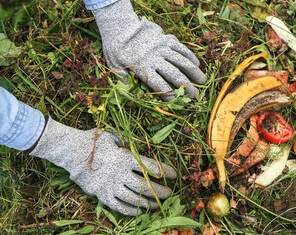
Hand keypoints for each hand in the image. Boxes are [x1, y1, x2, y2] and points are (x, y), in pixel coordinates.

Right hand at [30, 117, 176, 215]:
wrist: (69, 151)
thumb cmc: (93, 141)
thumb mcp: (113, 135)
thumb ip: (129, 141)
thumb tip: (142, 143)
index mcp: (125, 157)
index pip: (151, 167)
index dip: (165, 172)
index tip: (174, 175)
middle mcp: (120, 174)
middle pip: (146, 186)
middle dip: (161, 192)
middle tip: (170, 194)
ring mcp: (110, 186)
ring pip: (135, 199)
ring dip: (150, 203)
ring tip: (159, 204)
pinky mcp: (102, 195)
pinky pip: (120, 207)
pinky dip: (132, 211)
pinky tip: (141, 211)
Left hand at [92, 0, 206, 100]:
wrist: (119, 25)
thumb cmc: (115, 49)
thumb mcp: (113, 65)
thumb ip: (122, 77)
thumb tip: (129, 86)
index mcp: (142, 67)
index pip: (159, 84)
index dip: (170, 95)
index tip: (178, 102)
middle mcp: (155, 57)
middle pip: (174, 75)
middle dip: (187, 87)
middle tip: (196, 96)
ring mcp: (162, 47)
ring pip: (181, 61)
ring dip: (193, 71)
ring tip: (203, 80)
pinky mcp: (165, 38)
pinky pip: (180, 47)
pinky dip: (190, 55)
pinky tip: (196, 63)